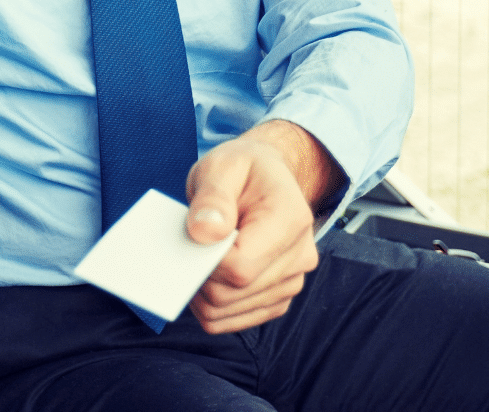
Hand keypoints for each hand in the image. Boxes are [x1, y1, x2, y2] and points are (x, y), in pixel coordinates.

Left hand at [183, 120, 341, 333]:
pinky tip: (205, 277)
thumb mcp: (222, 166)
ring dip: (201, 292)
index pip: (241, 266)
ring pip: (228, 313)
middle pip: (233, 293)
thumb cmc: (242, 170)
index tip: (192, 238)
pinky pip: (233, 321)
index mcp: (291, 220)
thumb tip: (204, 234)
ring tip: (196, 258)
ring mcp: (291, 282)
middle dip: (198, 276)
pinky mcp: (277, 298)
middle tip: (188, 246)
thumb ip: (212, 197)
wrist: (265, 178)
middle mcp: (300, 256)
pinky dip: (210, 306)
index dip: (205, 260)